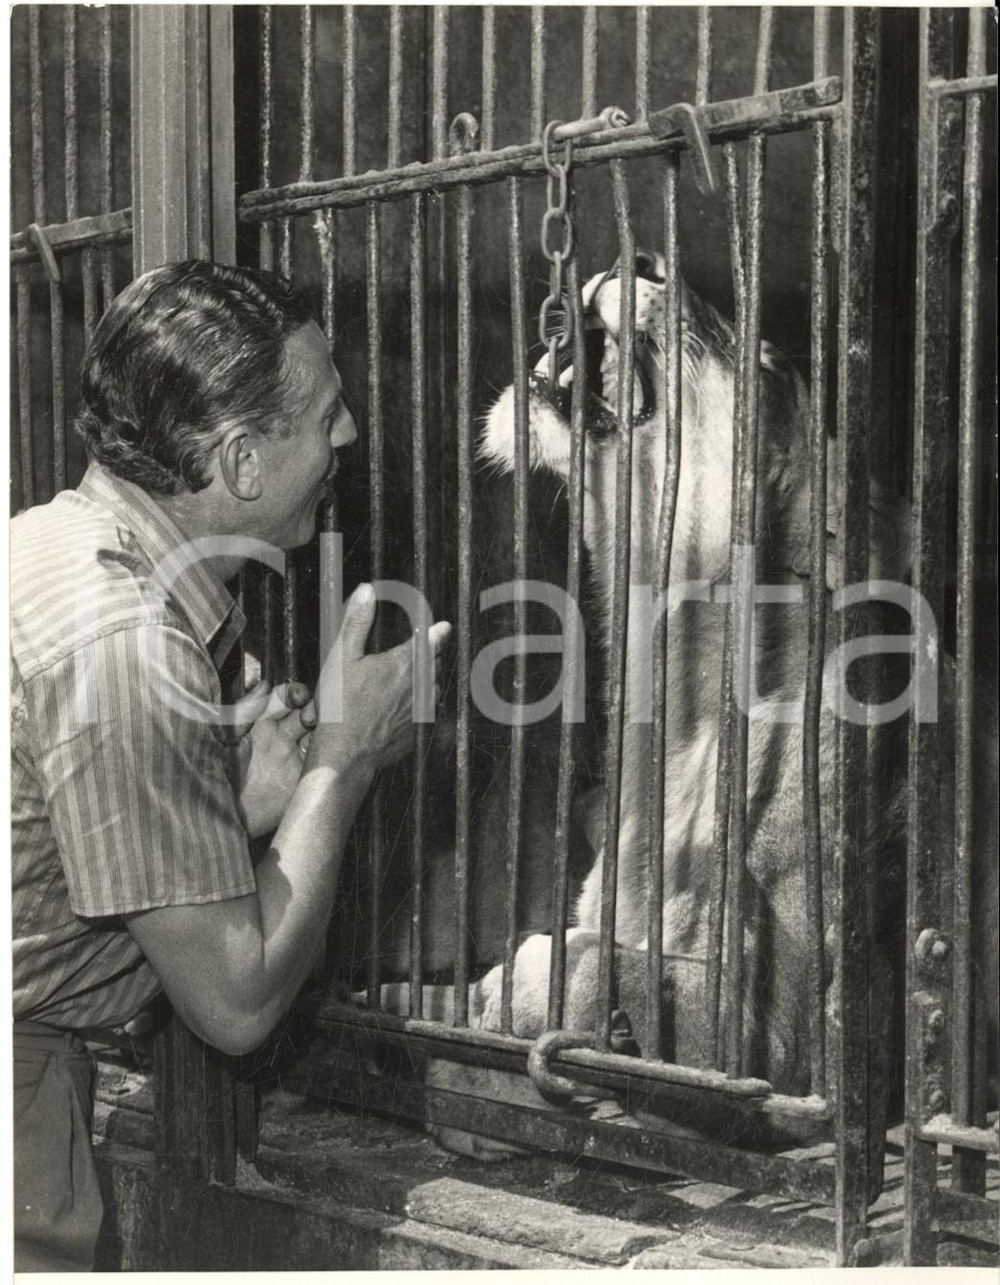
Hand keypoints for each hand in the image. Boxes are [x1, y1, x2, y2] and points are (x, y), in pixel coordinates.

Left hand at [232, 679, 317, 837]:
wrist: (219, 816)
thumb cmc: (213, 773)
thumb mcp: (223, 735)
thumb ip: (244, 709)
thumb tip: (264, 684)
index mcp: (259, 724)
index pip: (284, 698)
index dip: (293, 693)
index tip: (298, 696)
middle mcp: (280, 738)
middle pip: (307, 711)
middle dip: (314, 707)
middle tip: (312, 714)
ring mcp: (294, 758)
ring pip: (320, 732)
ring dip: (326, 726)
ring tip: (321, 729)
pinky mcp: (303, 779)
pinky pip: (324, 761)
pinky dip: (332, 750)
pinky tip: (332, 745)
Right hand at [310, 584, 450, 777]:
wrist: (344, 755)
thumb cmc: (340, 708)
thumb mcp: (342, 657)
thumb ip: (357, 622)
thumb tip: (366, 591)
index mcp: (403, 664)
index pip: (432, 640)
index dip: (438, 631)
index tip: (443, 627)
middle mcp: (419, 687)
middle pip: (432, 666)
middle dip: (425, 658)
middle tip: (411, 656)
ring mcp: (420, 713)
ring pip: (429, 691)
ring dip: (420, 684)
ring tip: (399, 685)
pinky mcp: (415, 733)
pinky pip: (420, 715)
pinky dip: (411, 710)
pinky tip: (391, 712)